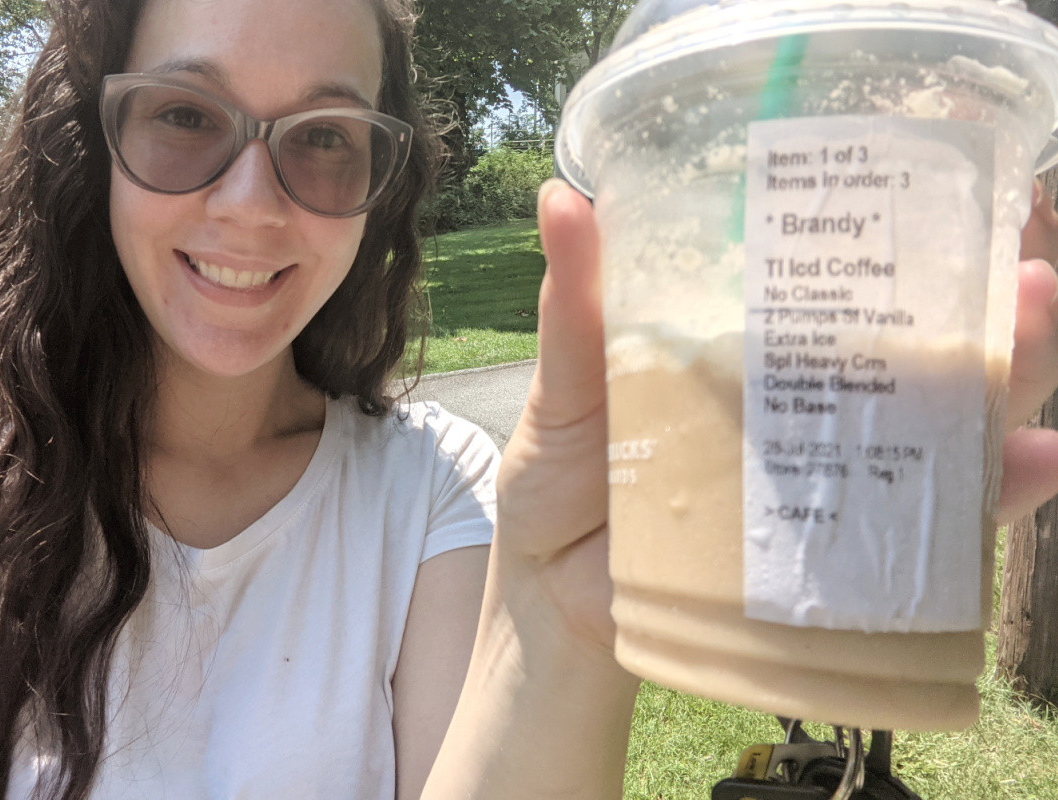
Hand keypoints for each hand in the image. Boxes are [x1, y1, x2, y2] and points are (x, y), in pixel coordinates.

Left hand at [499, 177, 1057, 649]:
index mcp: (749, 356)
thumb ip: (576, 304)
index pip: (840, 295)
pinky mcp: (828, 559)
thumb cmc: (561, 477)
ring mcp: (824, 485)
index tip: (958, 192)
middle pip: (917, 357)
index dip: (905, 247)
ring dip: (1008, 387)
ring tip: (1038, 334)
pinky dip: (986, 501)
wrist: (552, 591)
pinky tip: (1034, 464)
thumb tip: (561, 195)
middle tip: (1025, 272)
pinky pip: (920, 536)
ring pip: (941, 434)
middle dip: (986, 313)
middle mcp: (806, 413)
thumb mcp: (567, 383)